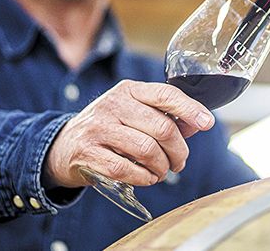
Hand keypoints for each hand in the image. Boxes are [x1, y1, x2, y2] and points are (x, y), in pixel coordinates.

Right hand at [44, 80, 214, 187]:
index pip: (165, 94)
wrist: (62, 146)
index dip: (190, 109)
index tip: (207, 123)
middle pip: (162, 127)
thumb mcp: (132, 113)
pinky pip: (126, 169)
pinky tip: (147, 178)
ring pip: (147, 149)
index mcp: (128, 90)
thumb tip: (197, 124)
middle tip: (179, 162)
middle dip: (178, 150)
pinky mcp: (88, 153)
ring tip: (162, 172)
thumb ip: (163, 116)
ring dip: (162, 167)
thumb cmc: (107, 129)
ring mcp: (98, 128)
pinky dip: (144, 178)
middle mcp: (112, 104)